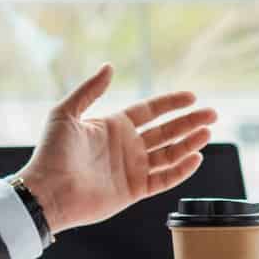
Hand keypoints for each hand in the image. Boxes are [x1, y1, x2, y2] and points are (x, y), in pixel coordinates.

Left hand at [16, 64, 217, 232]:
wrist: (47, 191)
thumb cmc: (51, 153)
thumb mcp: (66, 113)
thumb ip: (90, 90)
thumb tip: (109, 66)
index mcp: (114, 126)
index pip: (150, 111)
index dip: (171, 103)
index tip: (192, 97)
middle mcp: (127, 146)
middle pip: (166, 131)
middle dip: (189, 122)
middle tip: (211, 114)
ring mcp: (132, 169)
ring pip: (169, 154)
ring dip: (189, 143)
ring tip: (207, 133)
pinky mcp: (134, 191)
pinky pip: (164, 179)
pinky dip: (181, 170)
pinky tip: (195, 158)